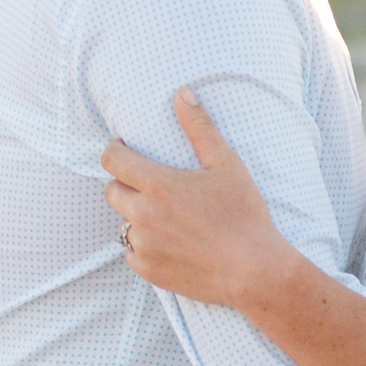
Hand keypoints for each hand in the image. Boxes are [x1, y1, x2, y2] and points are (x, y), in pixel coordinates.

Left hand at [102, 90, 289, 310]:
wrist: (255, 271)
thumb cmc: (244, 215)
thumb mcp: (227, 164)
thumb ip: (200, 128)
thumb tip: (182, 94)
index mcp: (157, 185)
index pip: (112, 160)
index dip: (115, 151)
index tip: (126, 151)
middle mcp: (142, 215)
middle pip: (111, 191)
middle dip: (125, 184)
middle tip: (151, 187)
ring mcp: (143, 245)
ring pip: (122, 223)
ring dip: (136, 217)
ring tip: (166, 218)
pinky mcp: (147, 270)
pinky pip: (131, 252)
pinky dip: (144, 246)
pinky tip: (170, 243)